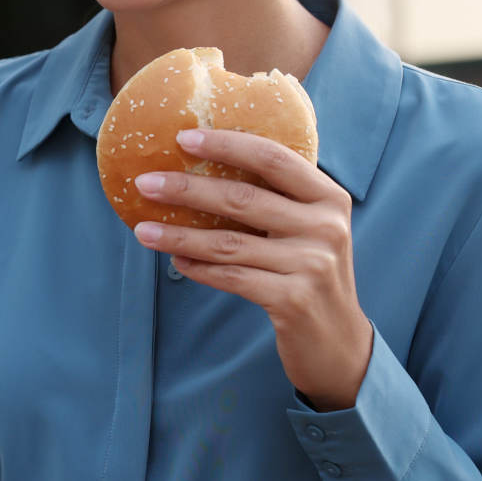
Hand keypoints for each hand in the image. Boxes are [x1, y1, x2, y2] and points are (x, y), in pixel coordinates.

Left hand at [131, 127, 374, 409]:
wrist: (339, 342)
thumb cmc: (311, 273)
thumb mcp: (309, 229)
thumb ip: (276, 200)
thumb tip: (203, 168)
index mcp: (329, 198)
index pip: (273, 158)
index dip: (227, 144)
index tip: (182, 137)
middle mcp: (325, 226)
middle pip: (242, 198)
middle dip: (187, 189)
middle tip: (145, 183)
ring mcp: (312, 264)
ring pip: (228, 242)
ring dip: (178, 236)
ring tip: (142, 231)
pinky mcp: (293, 299)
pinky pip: (231, 277)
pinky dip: (198, 269)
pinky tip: (174, 262)